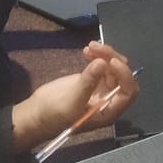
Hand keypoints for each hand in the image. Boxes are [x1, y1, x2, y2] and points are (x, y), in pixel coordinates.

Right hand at [11, 42, 138, 151]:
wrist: (35, 115)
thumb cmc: (53, 115)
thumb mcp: (71, 102)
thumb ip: (88, 83)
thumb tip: (103, 63)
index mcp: (110, 110)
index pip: (128, 92)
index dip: (124, 75)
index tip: (111, 62)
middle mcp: (109, 99)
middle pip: (121, 75)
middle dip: (112, 59)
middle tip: (96, 47)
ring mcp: (101, 88)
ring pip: (112, 67)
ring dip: (105, 54)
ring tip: (90, 46)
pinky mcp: (91, 80)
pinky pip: (101, 65)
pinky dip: (97, 56)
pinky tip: (86, 50)